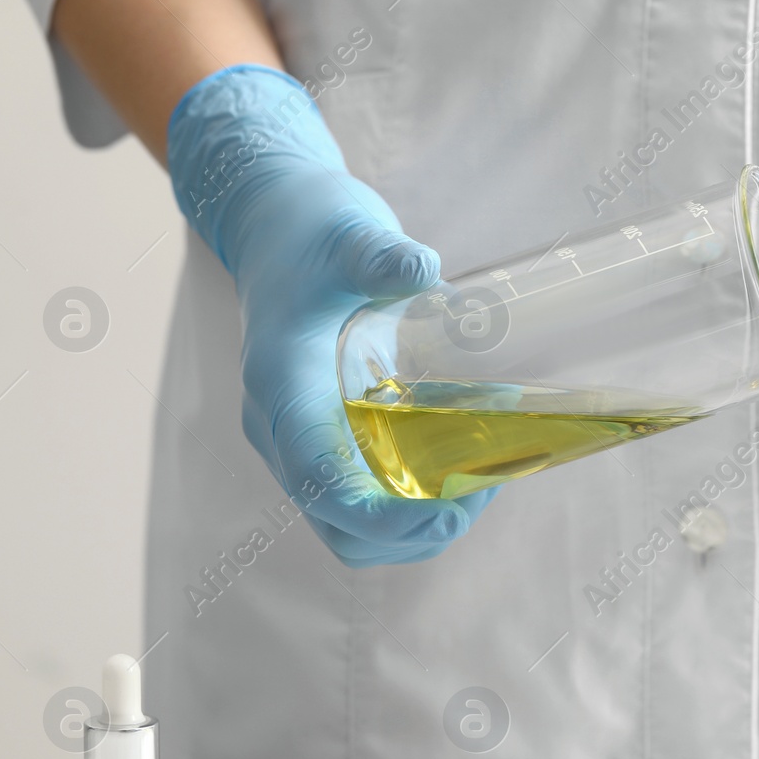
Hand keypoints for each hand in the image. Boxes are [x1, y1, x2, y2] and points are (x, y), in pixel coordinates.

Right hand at [167, 65, 492, 566]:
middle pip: (339, 523)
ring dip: (414, 528)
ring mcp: (298, 441)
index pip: (318, 478)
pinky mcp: (319, 441)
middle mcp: (281, 427)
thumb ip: (380, 255)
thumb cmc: (311, 234)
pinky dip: (408, 508)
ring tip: (476, 485)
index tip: (448, 509)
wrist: (276, 229)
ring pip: (348, 528)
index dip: (380, 513)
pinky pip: (359, 504)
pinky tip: (456, 469)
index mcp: (281, 384)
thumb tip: (422, 268)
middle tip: (482, 491)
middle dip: (413, 529)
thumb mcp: (348, 234)